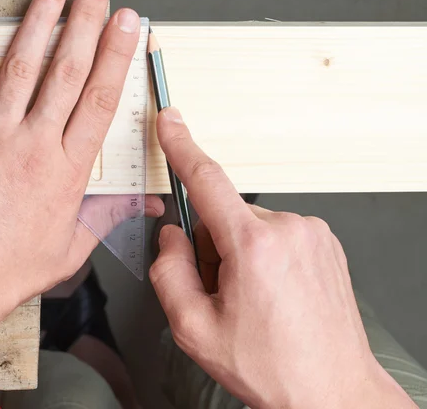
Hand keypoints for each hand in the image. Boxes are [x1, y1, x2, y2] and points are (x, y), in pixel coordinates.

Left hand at [0, 0, 157, 325]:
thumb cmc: (9, 271)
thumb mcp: (71, 248)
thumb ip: (109, 216)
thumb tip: (149, 205)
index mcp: (68, 171)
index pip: (101, 100)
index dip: (118, 55)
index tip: (129, 23)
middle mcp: (34, 144)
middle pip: (67, 71)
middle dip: (86, 22)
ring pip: (20, 67)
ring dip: (39, 22)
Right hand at [150, 107, 415, 408]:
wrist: (334, 393)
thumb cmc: (273, 368)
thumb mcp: (194, 330)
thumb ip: (168, 273)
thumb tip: (170, 237)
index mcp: (253, 247)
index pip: (206, 179)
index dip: (182, 146)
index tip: (170, 121)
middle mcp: (287, 229)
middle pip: (222, 216)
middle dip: (211, 247)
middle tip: (223, 293)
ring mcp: (311, 232)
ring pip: (249, 225)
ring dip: (239, 252)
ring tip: (255, 300)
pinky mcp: (323, 239)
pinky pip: (275, 233)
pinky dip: (264, 254)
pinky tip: (274, 293)